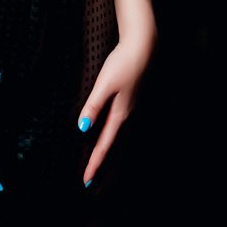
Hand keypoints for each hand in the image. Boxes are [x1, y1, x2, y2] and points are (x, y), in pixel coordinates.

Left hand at [77, 32, 153, 184]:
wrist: (143, 46)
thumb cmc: (123, 63)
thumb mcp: (104, 84)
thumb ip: (94, 105)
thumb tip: (82, 128)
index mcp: (120, 114)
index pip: (103, 144)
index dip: (94, 162)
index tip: (86, 180)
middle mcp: (126, 113)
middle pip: (111, 142)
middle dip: (100, 159)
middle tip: (90, 176)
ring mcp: (130, 105)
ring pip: (115, 132)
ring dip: (105, 147)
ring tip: (97, 159)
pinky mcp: (130, 96)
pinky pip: (118, 121)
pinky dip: (110, 132)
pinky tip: (108, 129)